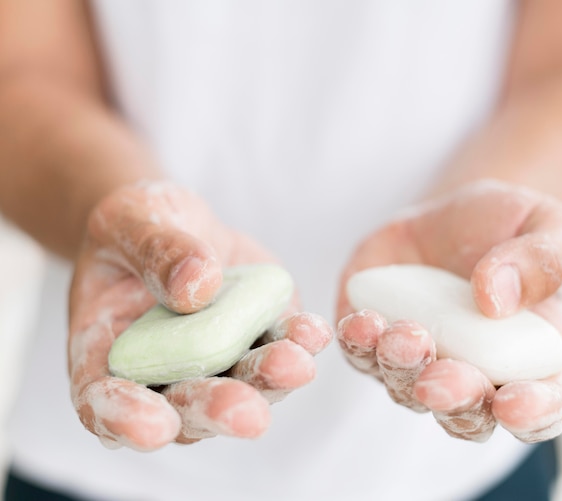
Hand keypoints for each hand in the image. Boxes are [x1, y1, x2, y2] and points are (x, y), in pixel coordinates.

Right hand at [69, 181, 332, 449]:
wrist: (176, 224)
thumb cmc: (135, 227)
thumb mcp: (129, 221)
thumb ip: (153, 252)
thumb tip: (197, 285)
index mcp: (106, 351)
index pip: (103, 399)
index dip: (125, 419)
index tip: (154, 427)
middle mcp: (162, 371)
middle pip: (184, 406)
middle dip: (217, 410)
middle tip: (247, 414)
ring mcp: (216, 360)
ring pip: (242, 386)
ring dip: (269, 383)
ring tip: (294, 365)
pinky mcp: (257, 336)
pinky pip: (279, 346)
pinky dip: (297, 343)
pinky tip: (313, 333)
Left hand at [336, 179, 561, 442]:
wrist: (450, 217)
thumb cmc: (511, 227)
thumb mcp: (551, 226)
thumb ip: (542, 260)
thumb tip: (497, 299)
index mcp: (536, 360)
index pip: (544, 405)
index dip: (533, 414)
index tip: (514, 405)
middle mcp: (477, 374)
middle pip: (466, 413)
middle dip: (453, 401)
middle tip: (439, 382)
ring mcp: (422, 363)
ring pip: (406, 389)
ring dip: (402, 370)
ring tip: (403, 335)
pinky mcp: (377, 342)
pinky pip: (361, 355)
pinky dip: (358, 345)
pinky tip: (363, 322)